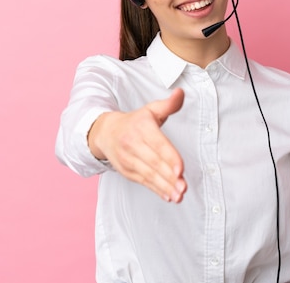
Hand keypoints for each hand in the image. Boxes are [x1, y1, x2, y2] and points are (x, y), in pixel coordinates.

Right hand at [87, 88, 186, 202]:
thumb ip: (168, 104)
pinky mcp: (127, 171)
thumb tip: (181, 93)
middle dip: (169, 176)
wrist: (105, 132)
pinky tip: (168, 196)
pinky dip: (156, 190)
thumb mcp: (150, 110)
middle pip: (153, 162)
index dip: (169, 157)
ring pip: (148, 175)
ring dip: (164, 186)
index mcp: (141, 127)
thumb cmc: (134, 122)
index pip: (157, 144)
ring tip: (178, 195)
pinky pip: (143, 182)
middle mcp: (133, 144)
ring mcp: (128, 159)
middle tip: (183, 187)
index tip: (180, 169)